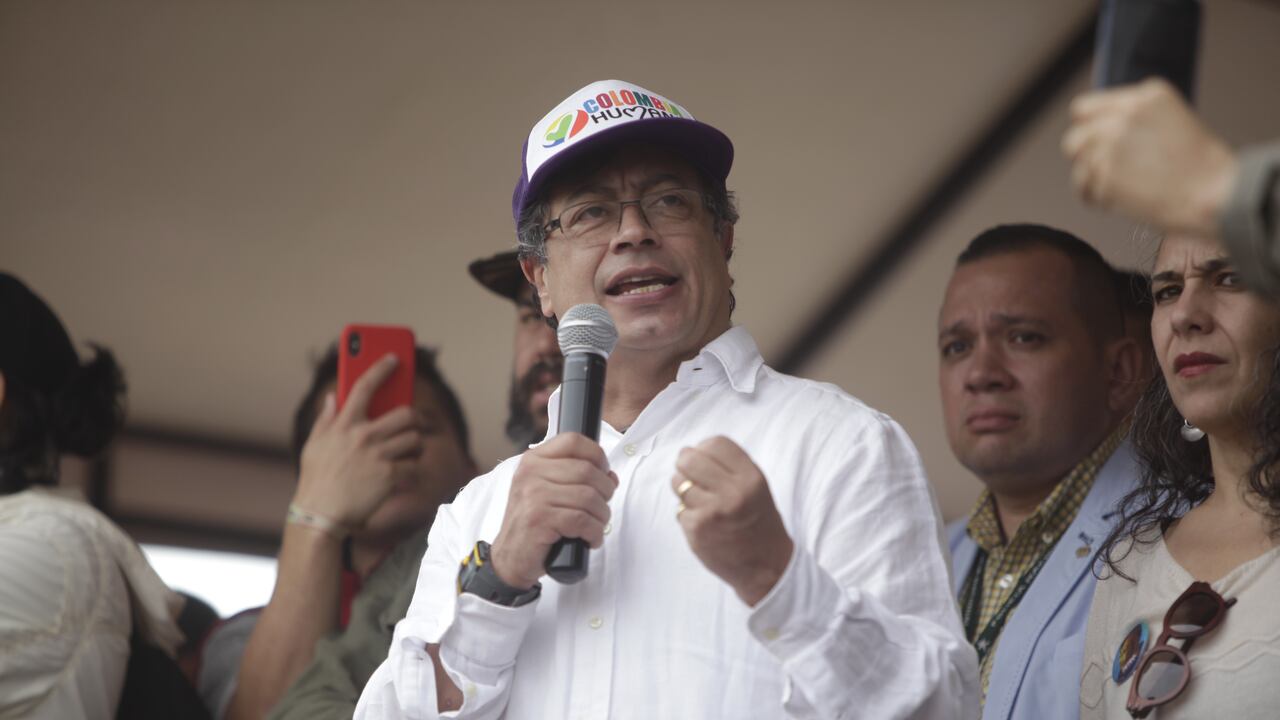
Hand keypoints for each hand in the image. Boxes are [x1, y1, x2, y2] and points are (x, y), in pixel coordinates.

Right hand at [292, 355, 424, 530]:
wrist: (321, 515)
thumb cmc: (316, 479)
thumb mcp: (315, 445)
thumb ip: (326, 418)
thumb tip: (332, 396)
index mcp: (343, 424)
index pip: (364, 385)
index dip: (381, 367)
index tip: (394, 357)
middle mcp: (362, 435)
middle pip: (405, 413)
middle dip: (413, 419)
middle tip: (410, 424)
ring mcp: (378, 455)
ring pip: (414, 438)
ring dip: (413, 445)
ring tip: (404, 452)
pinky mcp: (390, 476)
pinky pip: (414, 465)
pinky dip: (411, 470)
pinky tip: (401, 475)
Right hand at [490, 433, 617, 589]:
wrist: (509, 558)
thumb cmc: (534, 524)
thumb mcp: (548, 492)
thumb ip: (576, 478)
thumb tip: (610, 476)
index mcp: (533, 460)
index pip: (573, 440)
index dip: (597, 455)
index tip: (603, 473)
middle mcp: (531, 473)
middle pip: (587, 470)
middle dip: (605, 492)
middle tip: (600, 509)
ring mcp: (534, 495)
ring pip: (588, 497)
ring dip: (601, 516)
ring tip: (595, 527)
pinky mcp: (540, 519)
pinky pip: (582, 520)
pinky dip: (593, 533)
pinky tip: (589, 539)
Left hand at [671, 436, 793, 606]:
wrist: (767, 567)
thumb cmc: (760, 523)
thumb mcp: (756, 488)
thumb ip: (730, 467)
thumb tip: (691, 451)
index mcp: (751, 478)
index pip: (715, 443)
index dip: (704, 448)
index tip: (704, 457)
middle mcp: (733, 492)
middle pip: (690, 459)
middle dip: (685, 463)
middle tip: (689, 471)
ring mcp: (712, 511)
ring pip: (678, 482)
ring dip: (682, 487)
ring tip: (699, 499)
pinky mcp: (697, 529)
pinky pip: (679, 508)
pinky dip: (686, 512)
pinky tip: (702, 520)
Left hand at [1062, 77, 1237, 236]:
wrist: (1215, 193)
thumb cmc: (1201, 166)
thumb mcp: (1173, 122)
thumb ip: (1136, 120)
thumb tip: (1097, 130)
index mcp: (1147, 96)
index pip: (1085, 108)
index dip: (1086, 128)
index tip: (1094, 143)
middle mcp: (1125, 115)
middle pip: (1074, 137)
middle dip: (1083, 155)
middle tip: (1101, 169)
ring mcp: (1112, 144)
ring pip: (1077, 163)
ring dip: (1088, 178)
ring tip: (1109, 188)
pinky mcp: (1106, 174)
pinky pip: (1085, 188)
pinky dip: (1095, 197)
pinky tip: (1114, 202)